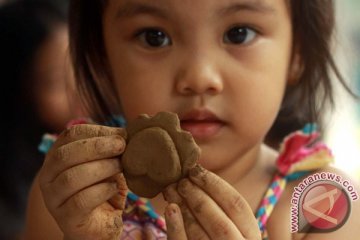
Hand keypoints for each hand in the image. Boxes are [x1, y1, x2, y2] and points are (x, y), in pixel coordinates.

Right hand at [39, 124, 127, 239]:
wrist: (102, 225)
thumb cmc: (104, 189)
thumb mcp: (109, 163)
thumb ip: (112, 148)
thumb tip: (125, 132)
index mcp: (57, 157)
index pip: (70, 135)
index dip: (97, 132)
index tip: (121, 134)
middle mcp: (48, 176)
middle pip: (66, 155)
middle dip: (97, 147)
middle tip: (121, 146)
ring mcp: (54, 199)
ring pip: (71, 178)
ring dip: (101, 168)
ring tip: (120, 166)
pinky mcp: (65, 219)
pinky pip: (81, 201)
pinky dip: (102, 191)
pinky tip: (114, 188)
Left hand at [163, 165, 260, 239]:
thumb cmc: (222, 238)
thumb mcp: (234, 227)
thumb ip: (223, 209)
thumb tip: (199, 176)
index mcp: (251, 236)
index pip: (237, 205)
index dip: (215, 184)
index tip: (196, 170)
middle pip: (219, 220)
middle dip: (198, 196)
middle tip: (181, 181)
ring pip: (201, 235)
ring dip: (184, 208)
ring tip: (170, 190)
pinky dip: (175, 228)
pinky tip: (170, 209)